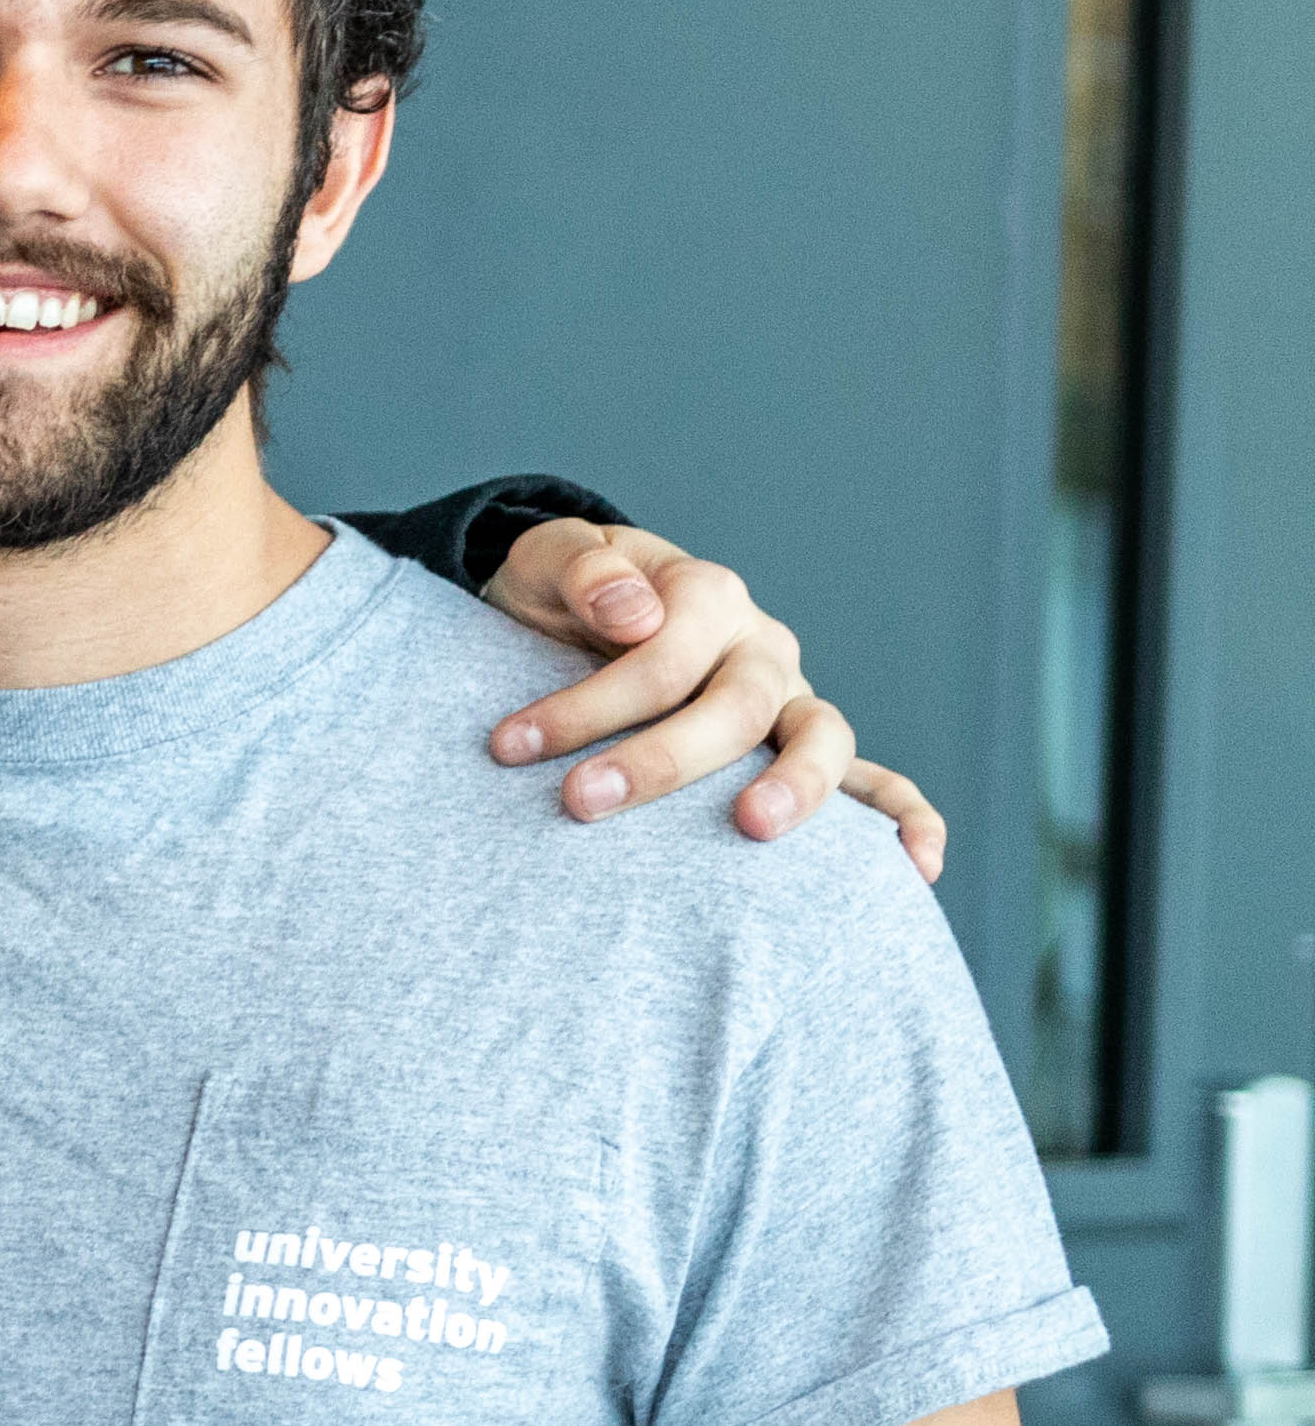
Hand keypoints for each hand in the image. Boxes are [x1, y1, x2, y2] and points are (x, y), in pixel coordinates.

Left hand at [481, 520, 942, 882]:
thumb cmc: (559, 598)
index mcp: (705, 594)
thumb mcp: (548, 560)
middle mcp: (760, 648)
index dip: (588, 703)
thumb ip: (582, 569)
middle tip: (580, 801)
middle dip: (658, 759)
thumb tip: (633, 614)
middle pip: (735, 707)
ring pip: (821, 739)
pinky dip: (903, 817)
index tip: (509, 744)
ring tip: (751, 827)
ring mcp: (790, 701)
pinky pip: (876, 781)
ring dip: (795, 785)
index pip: (662, 657)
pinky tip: (917, 864)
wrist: (570, 617)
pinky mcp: (801, 750)